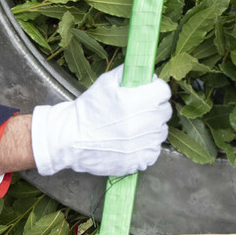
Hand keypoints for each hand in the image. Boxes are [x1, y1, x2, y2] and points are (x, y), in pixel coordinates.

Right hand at [31, 67, 171, 175]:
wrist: (70, 139)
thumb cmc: (87, 110)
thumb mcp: (105, 82)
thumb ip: (129, 74)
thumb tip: (147, 73)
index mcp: (136, 102)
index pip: (164, 91)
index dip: (156, 89)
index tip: (149, 92)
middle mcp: (142, 124)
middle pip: (165, 112)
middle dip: (155, 107)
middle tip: (140, 109)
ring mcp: (141, 145)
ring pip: (160, 132)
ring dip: (152, 127)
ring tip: (134, 126)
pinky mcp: (137, 161)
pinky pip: (153, 151)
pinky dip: (147, 146)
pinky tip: (132, 141)